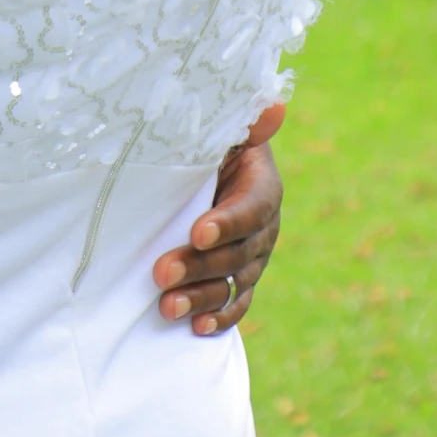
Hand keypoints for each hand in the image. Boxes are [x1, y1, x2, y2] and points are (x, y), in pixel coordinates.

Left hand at [152, 105, 283, 335]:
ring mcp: (254, 257)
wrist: (201, 168)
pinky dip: (219, 318)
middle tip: (161, 271)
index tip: (197, 232)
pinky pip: (236, 304)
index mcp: (263, 185)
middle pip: (241, 252)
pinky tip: (196, 329)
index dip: (227, 223)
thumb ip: (244, 121)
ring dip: (202, 297)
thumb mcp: (220, 128)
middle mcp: (264, 226)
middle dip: (200, 264)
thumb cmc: (204, 142)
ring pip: (235, 283)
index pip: (252, 208)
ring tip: (166, 306)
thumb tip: (274, 106)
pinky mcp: (239, 279)